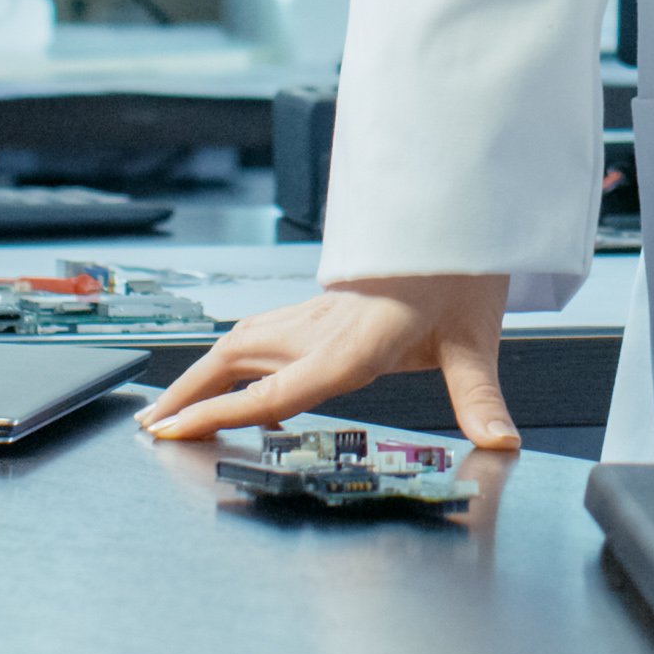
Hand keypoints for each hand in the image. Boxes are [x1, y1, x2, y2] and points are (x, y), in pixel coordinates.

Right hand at [136, 273, 519, 448]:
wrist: (457, 211)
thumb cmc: (462, 271)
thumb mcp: (477, 340)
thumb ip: (481, 398)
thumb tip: (502, 441)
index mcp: (353, 342)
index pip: (274, 390)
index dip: (218, 414)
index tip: (173, 431)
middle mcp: (323, 327)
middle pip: (236, 362)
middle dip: (188, 397)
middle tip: (150, 429)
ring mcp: (317, 313)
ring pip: (241, 343)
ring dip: (202, 375)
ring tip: (170, 407)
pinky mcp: (323, 306)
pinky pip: (261, 332)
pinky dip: (231, 358)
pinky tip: (230, 375)